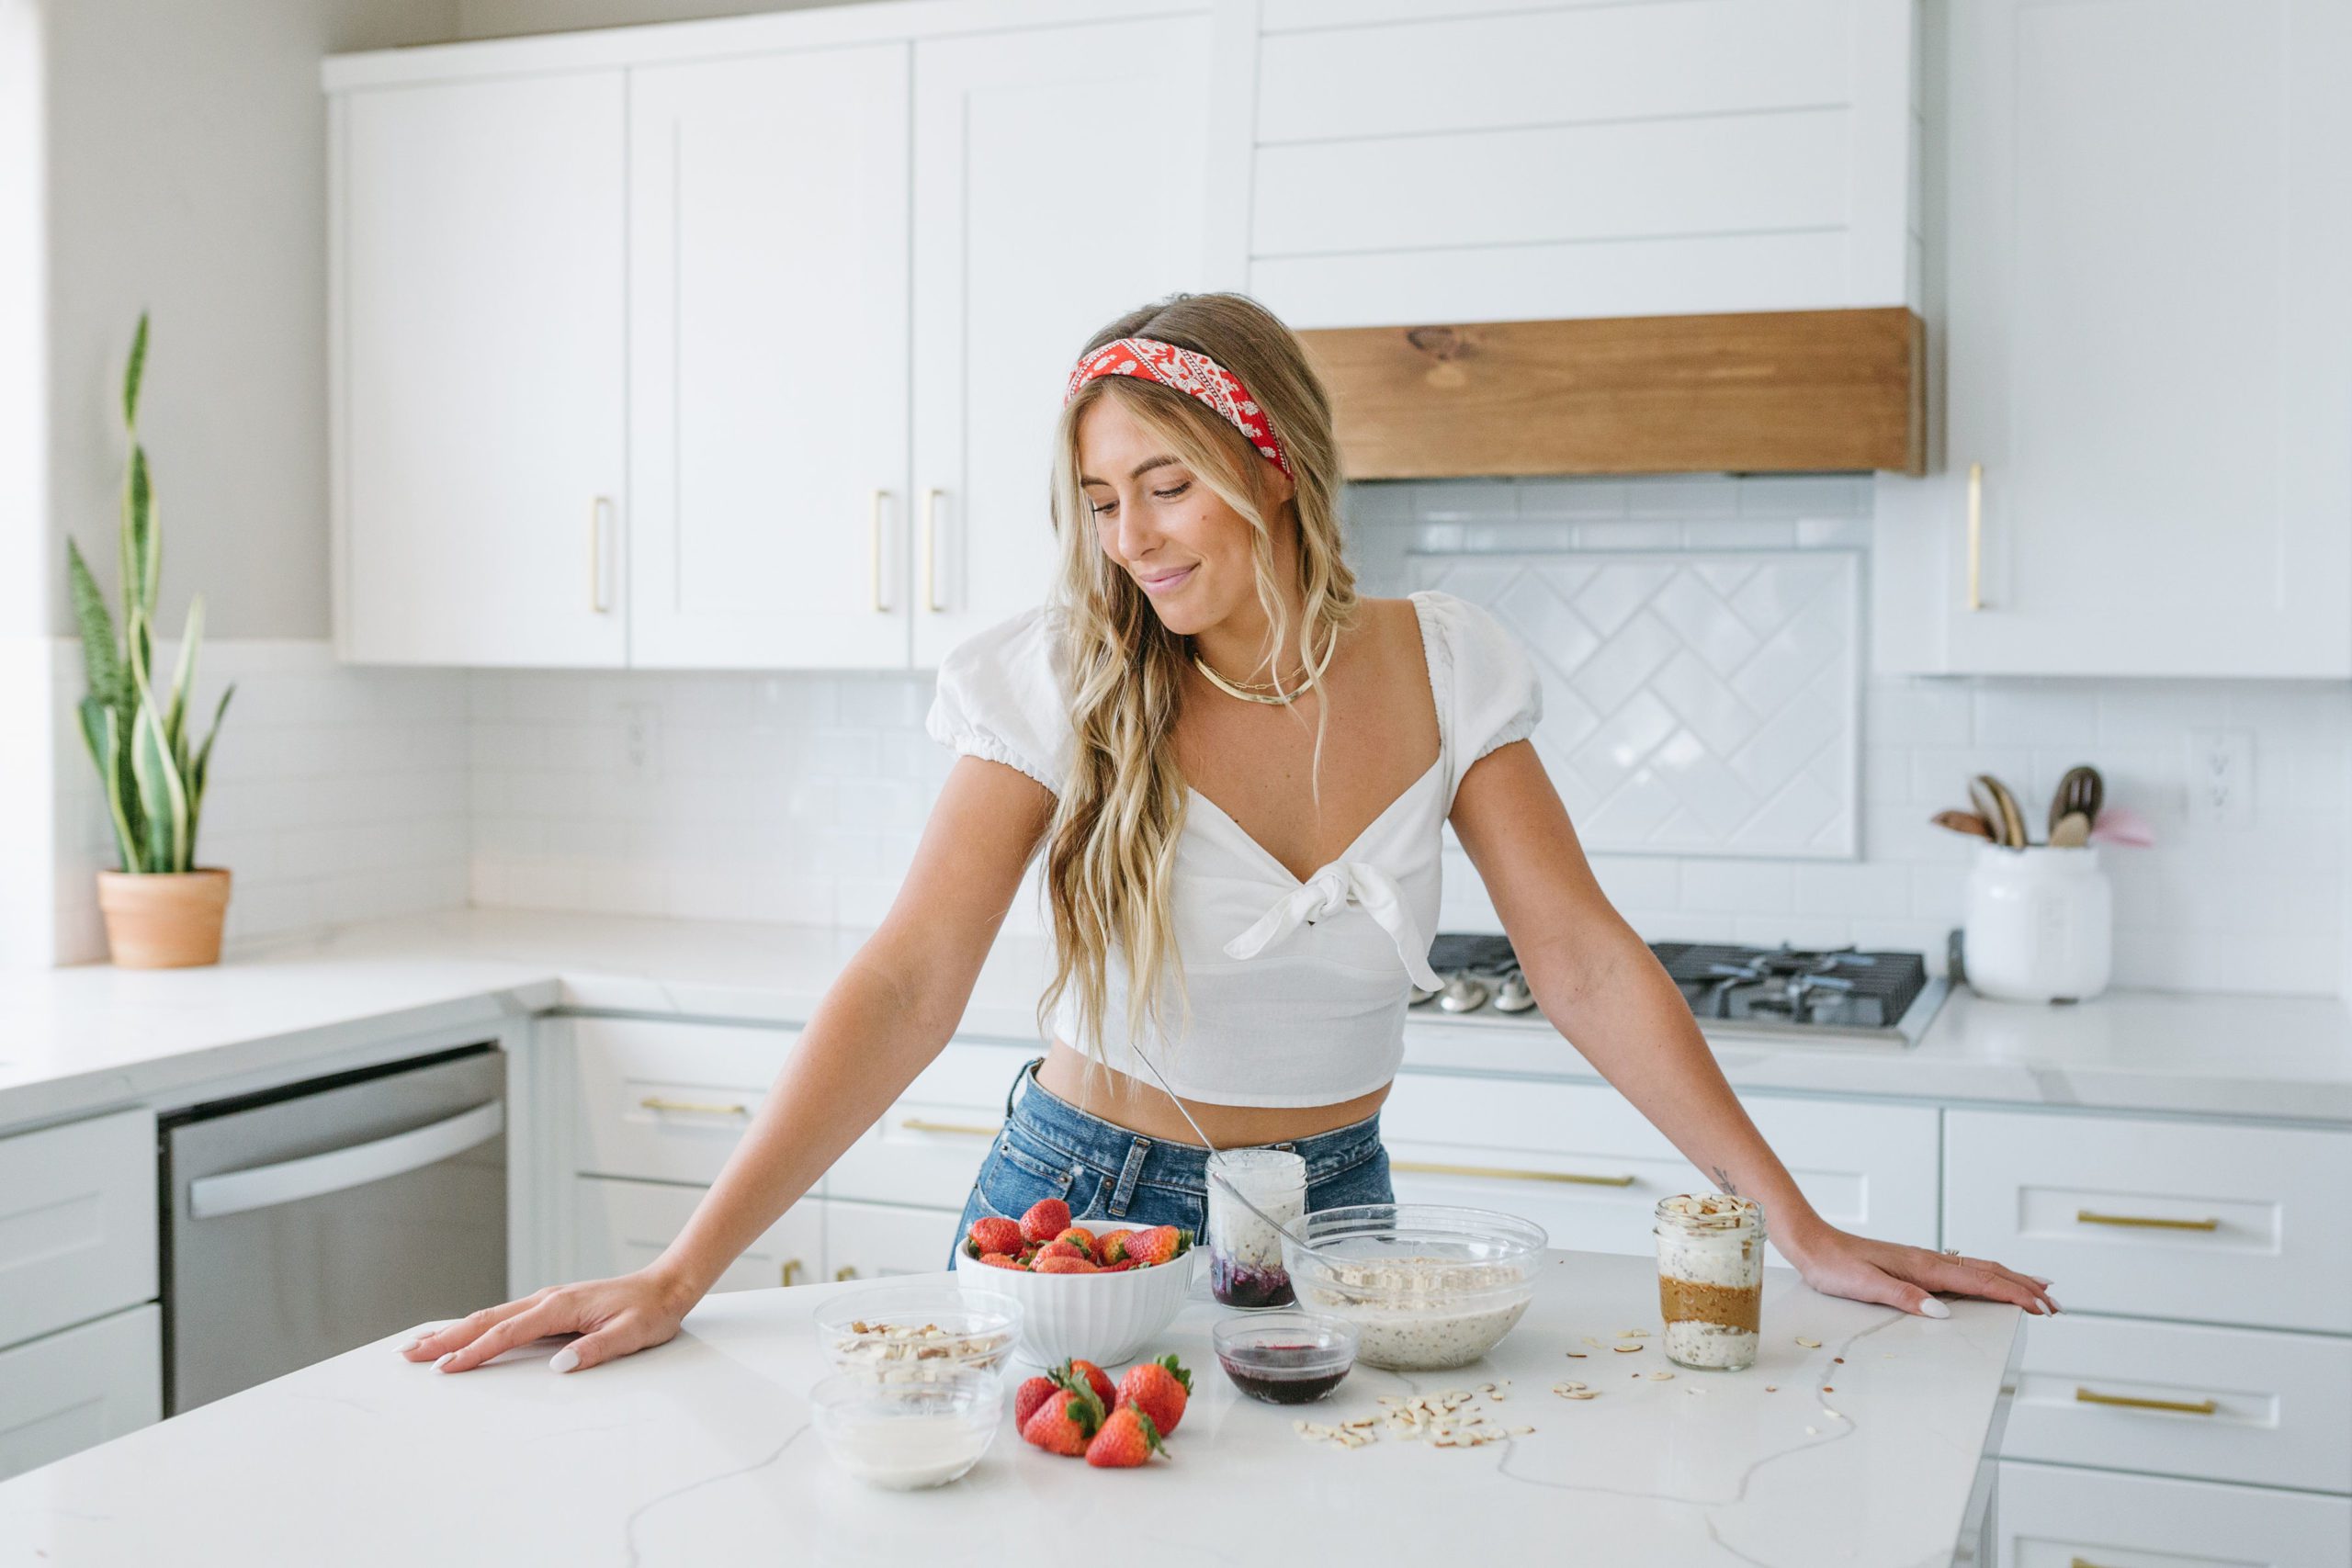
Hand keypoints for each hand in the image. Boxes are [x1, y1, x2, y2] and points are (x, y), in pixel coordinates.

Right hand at [398, 1268, 699, 1374]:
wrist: (668, 1285)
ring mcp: (547, 1301)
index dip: (474, 1352)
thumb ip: (596, 1349)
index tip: (445, 1368)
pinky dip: (477, 1326)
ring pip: (491, 1316)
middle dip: (446, 1337)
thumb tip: (560, 1366)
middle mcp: (547, 1299)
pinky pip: (505, 1317)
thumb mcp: (631, 1334)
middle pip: (486, 1320)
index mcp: (560, 1306)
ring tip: (422, 1344)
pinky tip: (464, 1334)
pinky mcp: (551, 1307)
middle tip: (408, 1353)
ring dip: (455, 1330)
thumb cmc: (651, 1311)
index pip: (508, 1333)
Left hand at [1780, 1224, 2058, 1318]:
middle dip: (2024, 1288)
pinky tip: (1987, 1279)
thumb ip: (1904, 1298)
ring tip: (2039, 1288)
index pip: (1980, 1282)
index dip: (2015, 1295)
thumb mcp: (1866, 1286)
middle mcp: (1929, 1260)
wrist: (1813, 1244)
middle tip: (2056, 1305)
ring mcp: (1924, 1261)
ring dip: (2010, 1280)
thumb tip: (1942, 1311)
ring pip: (1978, 1269)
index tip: (2043, 1307)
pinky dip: (1985, 1276)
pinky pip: (1961, 1270)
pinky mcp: (1914, 1265)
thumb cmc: (1834, 1266)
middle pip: (1988, 1273)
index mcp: (1923, 1267)